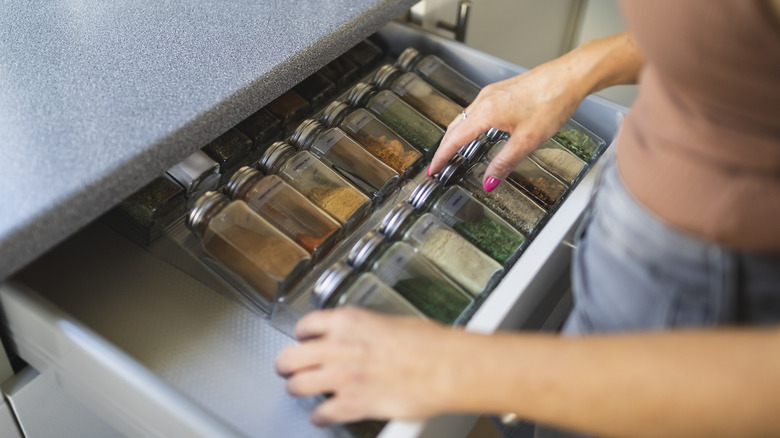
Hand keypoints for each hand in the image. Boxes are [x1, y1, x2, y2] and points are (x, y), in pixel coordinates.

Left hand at [275, 307, 457, 425]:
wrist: (445, 367)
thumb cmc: (430, 344)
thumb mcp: (392, 322)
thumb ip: (368, 329)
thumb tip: (366, 335)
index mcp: (349, 322)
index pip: (307, 325)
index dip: (301, 335)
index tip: (302, 339)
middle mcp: (339, 348)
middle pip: (291, 357)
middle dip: (287, 364)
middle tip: (288, 367)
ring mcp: (342, 378)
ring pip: (298, 385)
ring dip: (298, 388)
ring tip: (301, 390)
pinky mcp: (352, 404)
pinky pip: (321, 413)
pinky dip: (319, 417)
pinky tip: (322, 416)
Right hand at [429, 32, 640, 191]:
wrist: (569, 77)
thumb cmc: (552, 101)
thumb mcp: (527, 140)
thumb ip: (504, 163)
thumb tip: (489, 182)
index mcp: (486, 112)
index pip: (454, 139)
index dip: (441, 157)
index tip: (433, 169)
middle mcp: (485, 100)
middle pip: (455, 127)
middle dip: (444, 147)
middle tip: (439, 165)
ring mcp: (492, 93)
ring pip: (464, 117)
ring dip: (456, 135)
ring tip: (453, 152)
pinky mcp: (501, 91)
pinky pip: (476, 110)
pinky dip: (468, 125)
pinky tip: (476, 132)